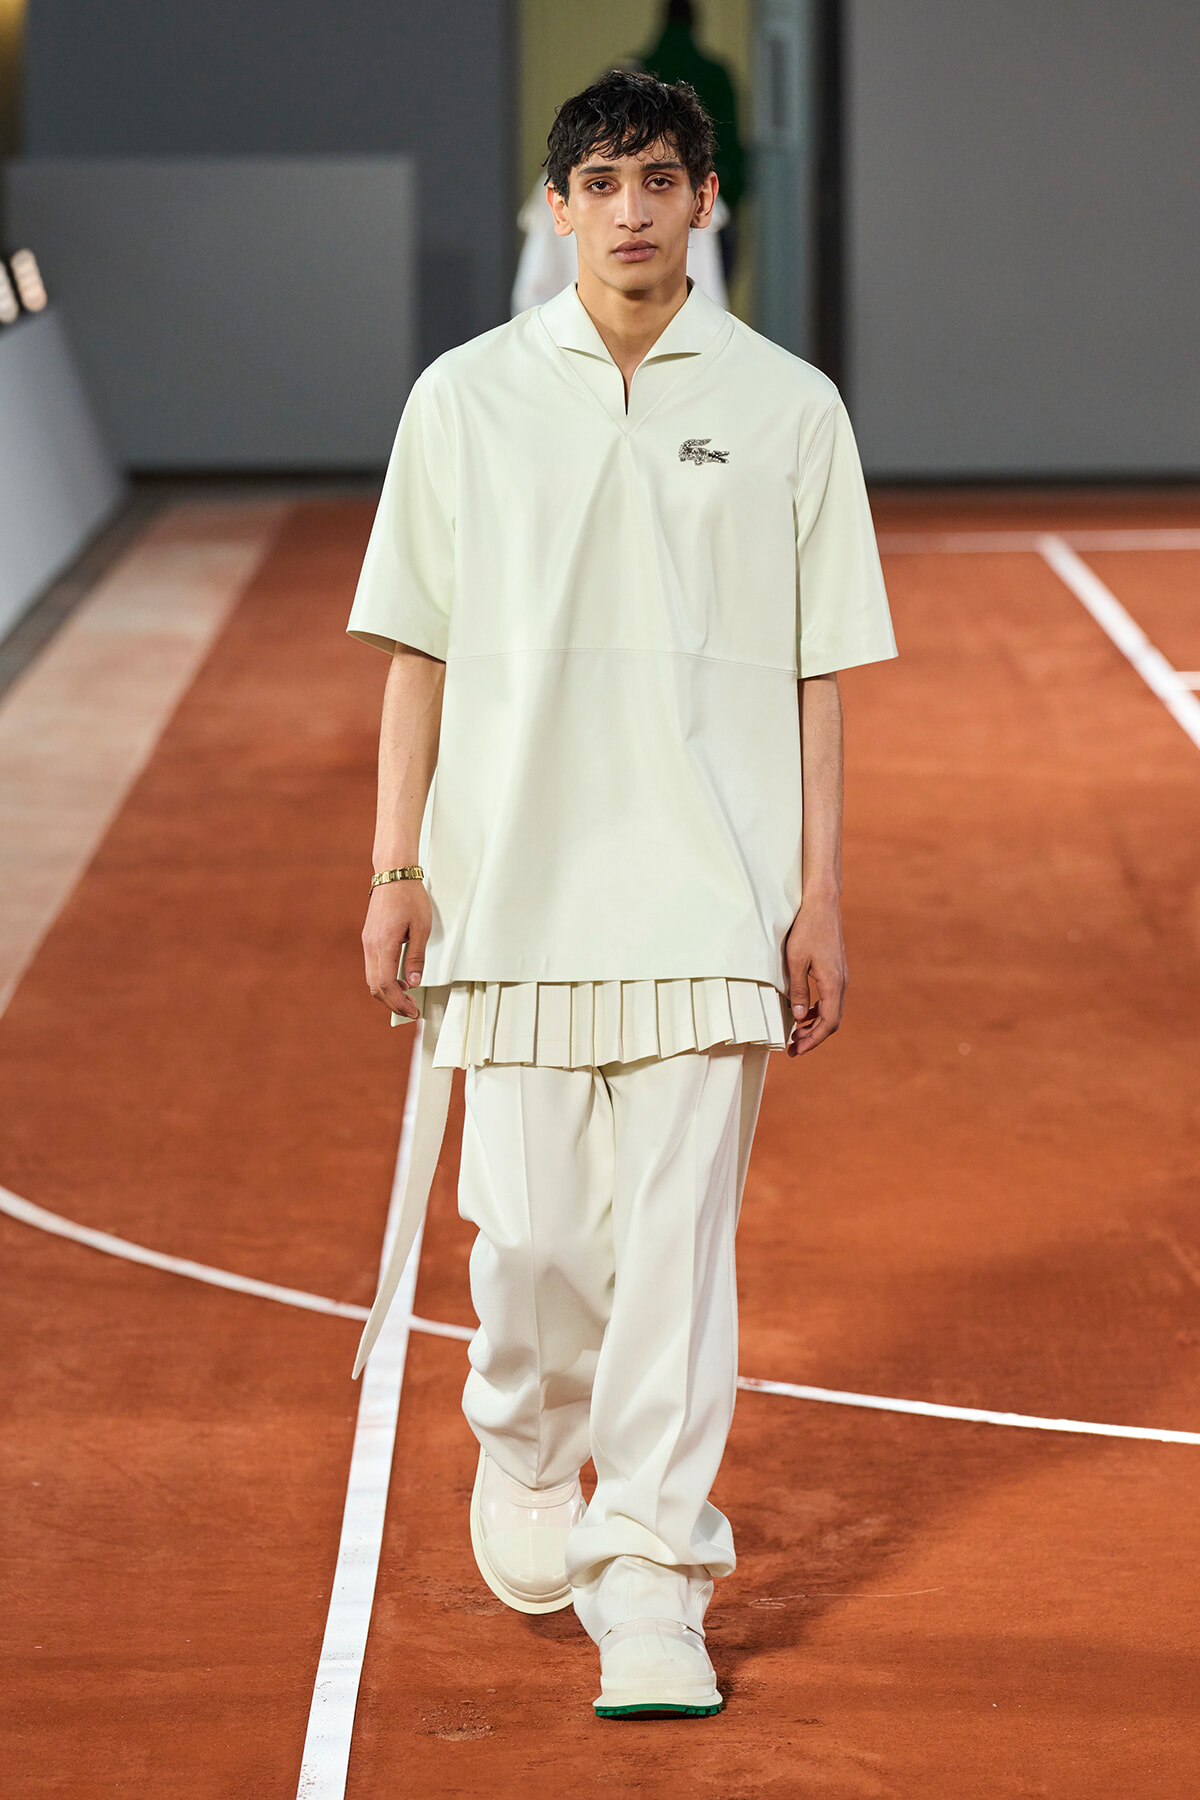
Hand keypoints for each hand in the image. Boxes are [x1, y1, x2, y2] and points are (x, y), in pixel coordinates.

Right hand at [362, 879, 430, 1020]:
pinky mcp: (369, 939)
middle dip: (392, 1003)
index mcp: (383, 945)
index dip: (399, 1003)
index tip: (413, 1011)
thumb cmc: (409, 897)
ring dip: (388, 993)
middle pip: (375, 987)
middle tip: (411, 1010)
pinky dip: (383, 980)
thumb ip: (416, 958)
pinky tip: (399, 981)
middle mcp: (370, 946)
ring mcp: (367, 943)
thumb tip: (413, 982)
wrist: (393, 874)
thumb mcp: (422, 929)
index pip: (387, 985)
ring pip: (371, 979)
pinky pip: (372, 967)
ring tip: (407, 998)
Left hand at [784, 890, 846, 1056]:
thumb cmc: (807, 929)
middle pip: (831, 1021)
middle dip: (813, 1038)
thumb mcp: (795, 961)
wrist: (822, 904)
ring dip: (815, 1025)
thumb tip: (798, 1017)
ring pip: (832, 1011)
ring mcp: (841, 977)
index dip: (813, 1040)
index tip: (797, 1050)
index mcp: (833, 984)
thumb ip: (797, 991)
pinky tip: (803, 1014)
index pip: (827, 1023)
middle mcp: (841, 983)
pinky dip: (818, 1011)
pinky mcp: (836, 971)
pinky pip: (830, 999)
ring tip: (796, 1034)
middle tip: (793, 1048)